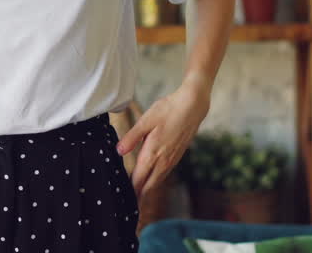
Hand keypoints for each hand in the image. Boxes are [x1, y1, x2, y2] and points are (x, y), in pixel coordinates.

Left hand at [115, 79, 211, 198]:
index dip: (131, 191)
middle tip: (130, 205)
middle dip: (139, 195)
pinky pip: (164, 173)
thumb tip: (118, 151)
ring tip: (138, 196)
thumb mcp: (145, 120)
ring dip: (148, 189)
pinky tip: (152, 178)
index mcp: (153, 153)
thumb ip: (131, 137)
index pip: (139, 179)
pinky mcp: (177, 155)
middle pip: (149, 185)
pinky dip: (156, 180)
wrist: (192, 106)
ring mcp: (172, 159)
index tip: (124, 201)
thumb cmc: (167, 110)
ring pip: (157, 180)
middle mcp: (163, 160)